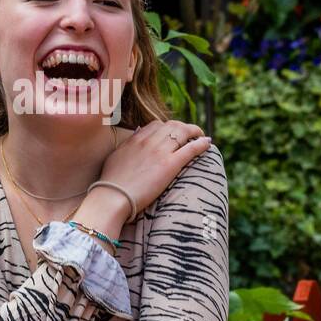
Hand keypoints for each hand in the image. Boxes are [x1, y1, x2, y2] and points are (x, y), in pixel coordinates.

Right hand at [97, 120, 211, 217]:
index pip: (157, 125)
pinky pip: (190, 148)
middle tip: (192, 134)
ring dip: (195, 132)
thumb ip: (128, 144)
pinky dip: (201, 144)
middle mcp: (149, 141)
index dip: (169, 127)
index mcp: (136, 139)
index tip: (175, 133)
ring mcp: (160, 152)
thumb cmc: (112, 182)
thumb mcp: (116, 156)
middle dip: (184, 127)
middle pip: (172, 125)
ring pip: (183, 132)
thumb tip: (136, 133)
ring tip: (202, 137)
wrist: (113, 195)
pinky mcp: (170, 165)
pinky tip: (208, 143)